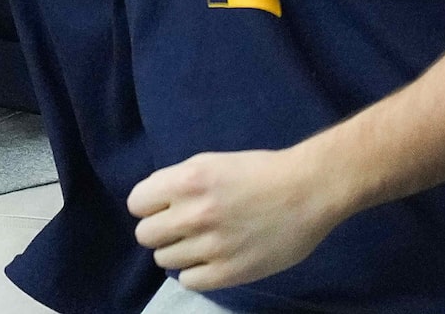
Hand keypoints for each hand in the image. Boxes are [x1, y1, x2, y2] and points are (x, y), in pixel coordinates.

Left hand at [128, 146, 350, 290]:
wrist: (308, 191)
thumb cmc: (259, 172)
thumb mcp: (209, 163)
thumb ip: (177, 183)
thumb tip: (152, 203)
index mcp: (187, 181)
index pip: (136, 204)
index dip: (148, 206)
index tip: (164, 207)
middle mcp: (194, 214)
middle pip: (145, 235)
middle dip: (159, 230)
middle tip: (180, 228)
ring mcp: (212, 246)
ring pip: (164, 260)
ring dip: (177, 252)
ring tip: (200, 244)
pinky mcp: (231, 272)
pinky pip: (189, 281)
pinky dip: (195, 272)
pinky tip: (210, 261)